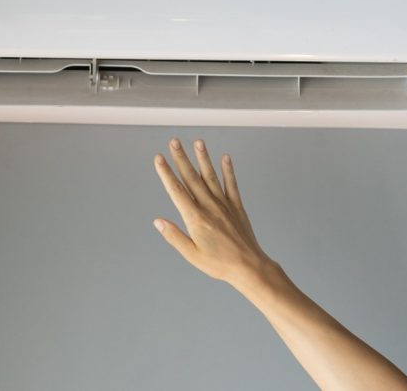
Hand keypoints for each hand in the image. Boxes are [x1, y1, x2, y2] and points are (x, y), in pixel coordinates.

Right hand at [152, 137, 274, 286]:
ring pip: (211, 177)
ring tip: (198, 142)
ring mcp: (224, 205)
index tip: (159, 158)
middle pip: (192, 178)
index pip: (177, 190)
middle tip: (174, 141)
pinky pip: (231, 185)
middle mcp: (209, 206)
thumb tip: (158, 221)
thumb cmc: (219, 263)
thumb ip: (174, 236)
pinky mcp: (236, 207)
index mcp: (195, 218)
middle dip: (181, 158)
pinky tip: (225, 158)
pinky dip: (228, 171)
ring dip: (203, 158)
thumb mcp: (192, 254)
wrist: (248, 266)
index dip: (166, 173)